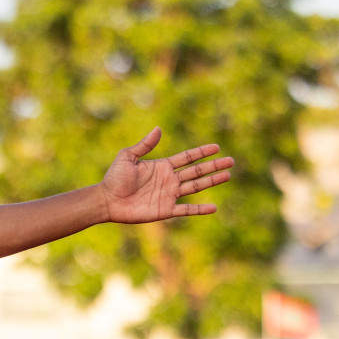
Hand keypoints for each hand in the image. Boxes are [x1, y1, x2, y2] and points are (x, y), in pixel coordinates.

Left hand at [100, 127, 233, 223]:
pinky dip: (199, 209)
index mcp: (162, 166)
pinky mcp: (165, 210)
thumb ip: (144, 145)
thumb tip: (158, 129)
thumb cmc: (114, 178)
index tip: (216, 147)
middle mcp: (169, 180)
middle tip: (231, 161)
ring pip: (195, 187)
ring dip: (212, 182)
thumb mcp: (127, 157)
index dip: (201, 153)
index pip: (187, 158)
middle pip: (196, 172)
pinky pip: (186, 210)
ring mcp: (168, 195)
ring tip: (227, 175)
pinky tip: (214, 207)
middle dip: (213, 166)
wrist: (106, 201)